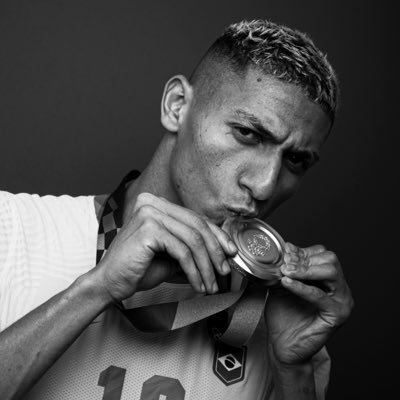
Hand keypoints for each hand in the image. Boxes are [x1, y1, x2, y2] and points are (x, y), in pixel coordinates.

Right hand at [93, 192, 237, 301]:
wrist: (109, 283)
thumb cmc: (138, 268)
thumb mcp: (171, 254)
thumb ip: (192, 247)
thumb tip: (222, 252)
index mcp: (157, 204)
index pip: (195, 218)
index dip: (217, 236)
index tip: (230, 253)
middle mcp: (153, 203)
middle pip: (198, 226)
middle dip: (216, 252)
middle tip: (224, 272)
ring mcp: (149, 213)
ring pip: (193, 240)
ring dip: (206, 266)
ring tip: (211, 284)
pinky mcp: (148, 228)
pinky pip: (182, 251)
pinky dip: (194, 270)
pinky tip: (197, 284)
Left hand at [265, 242, 353, 365]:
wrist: (282, 344)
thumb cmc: (284, 315)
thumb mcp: (281, 283)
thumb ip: (286, 267)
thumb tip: (286, 246)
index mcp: (329, 279)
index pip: (322, 254)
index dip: (302, 252)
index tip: (284, 253)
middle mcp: (339, 288)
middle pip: (330, 260)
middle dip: (304, 259)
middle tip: (285, 264)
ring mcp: (342, 301)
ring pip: (331, 272)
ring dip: (305, 270)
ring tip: (286, 272)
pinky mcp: (337, 315)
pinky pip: (320, 296)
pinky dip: (302, 287)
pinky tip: (287, 283)